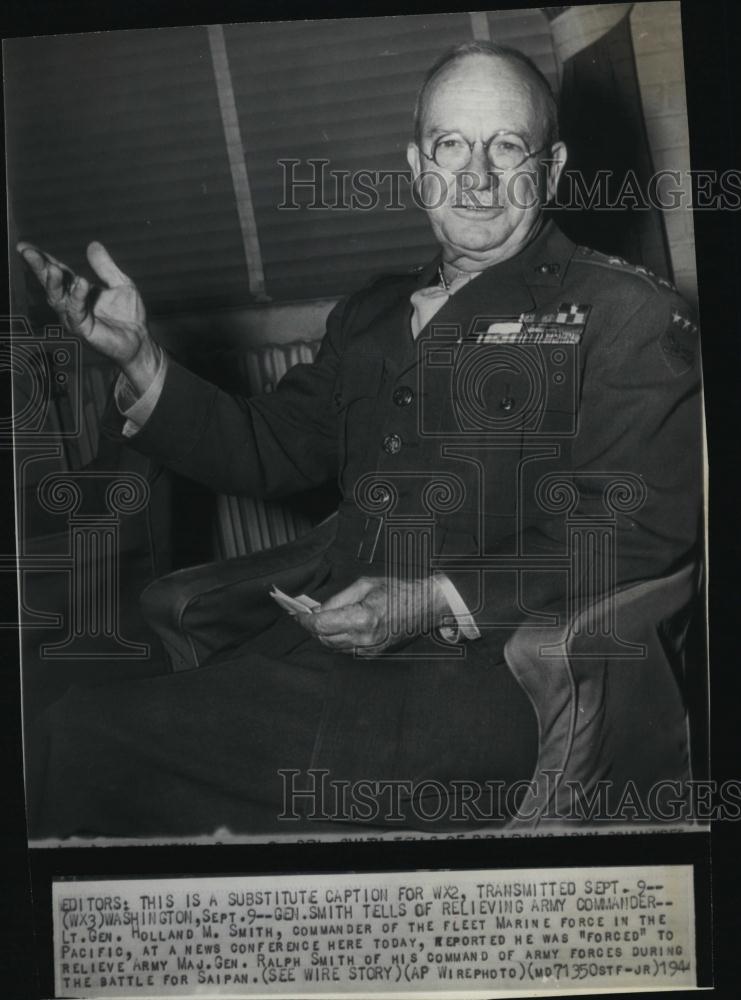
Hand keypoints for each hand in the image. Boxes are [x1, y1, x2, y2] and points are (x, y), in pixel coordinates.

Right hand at [17, 240, 157, 392]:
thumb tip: (93, 245)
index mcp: (77, 291)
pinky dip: (77, 297)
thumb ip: (106, 267)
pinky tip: (82, 283)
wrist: (140, 340)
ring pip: (57, 299)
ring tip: (52, 267)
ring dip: (53, 283)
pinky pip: (76, 312)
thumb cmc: (130, 315)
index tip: (25, 246)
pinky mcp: (84, 330)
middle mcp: (72, 304)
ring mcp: (75, 318)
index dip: (42, 260)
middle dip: (39, 268)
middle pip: (50, 284)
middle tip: (27, 252)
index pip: (57, 273)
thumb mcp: (121, 283)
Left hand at [296, 575, 448, 655]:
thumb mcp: (365, 585)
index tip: (297, 614)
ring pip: (333, 647)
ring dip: (324, 635)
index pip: (321, 625)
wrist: (424, 607)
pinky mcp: (373, 654)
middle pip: (324, 639)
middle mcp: (364, 639)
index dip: (305, 620)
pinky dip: (337, 640)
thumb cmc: (398, 592)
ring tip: (322, 620)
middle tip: (306, 615)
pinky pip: (346, 650)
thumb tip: (318, 610)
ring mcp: (369, 649)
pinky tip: (339, 628)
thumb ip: (338, 599)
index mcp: (362, 619)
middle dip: (312, 628)